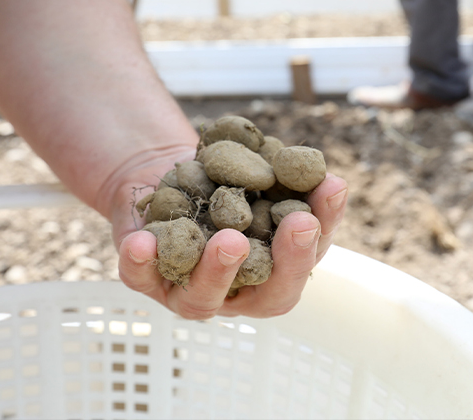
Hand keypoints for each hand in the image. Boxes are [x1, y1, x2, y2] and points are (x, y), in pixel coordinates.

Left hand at [114, 170, 347, 319]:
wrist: (167, 177)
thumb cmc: (224, 180)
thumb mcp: (260, 172)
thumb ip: (291, 179)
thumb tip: (329, 178)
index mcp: (276, 268)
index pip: (309, 256)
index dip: (327, 225)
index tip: (332, 187)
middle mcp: (237, 291)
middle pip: (269, 296)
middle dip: (288, 261)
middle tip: (300, 224)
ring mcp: (189, 291)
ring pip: (203, 299)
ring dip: (219, 270)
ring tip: (230, 240)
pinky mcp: (145, 279)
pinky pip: (139, 278)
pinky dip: (141, 262)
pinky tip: (142, 242)